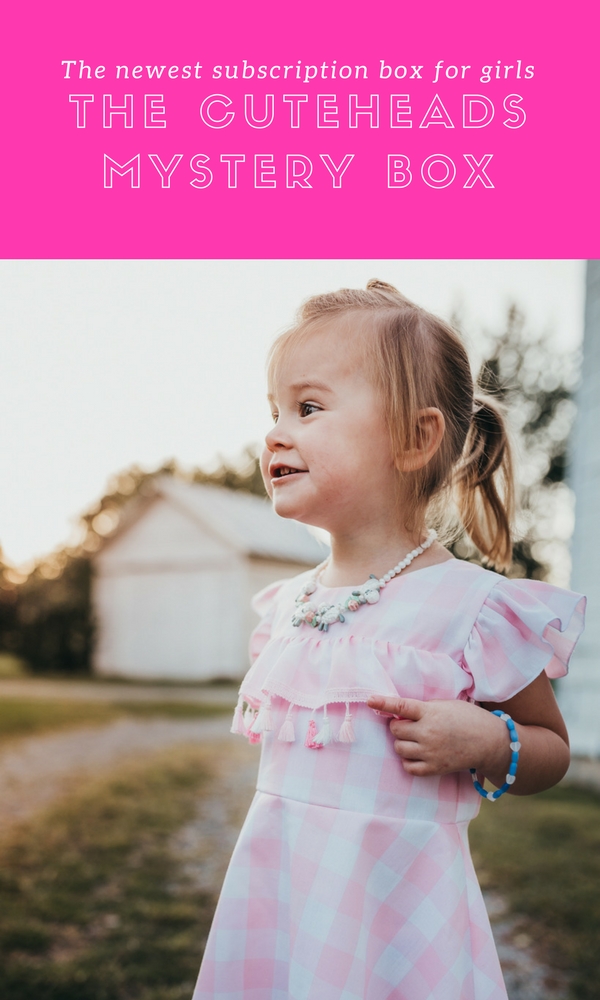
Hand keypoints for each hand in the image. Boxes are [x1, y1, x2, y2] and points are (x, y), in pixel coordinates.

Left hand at [367, 694, 509, 777]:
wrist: (489, 742)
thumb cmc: (467, 718)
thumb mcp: (446, 704)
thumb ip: (424, 708)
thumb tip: (401, 713)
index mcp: (430, 712)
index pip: (401, 706)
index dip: (383, 703)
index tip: (370, 700)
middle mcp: (428, 732)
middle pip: (396, 730)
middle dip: (398, 726)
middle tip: (409, 725)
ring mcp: (430, 752)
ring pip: (399, 748)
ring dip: (402, 743)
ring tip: (415, 739)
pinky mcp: (435, 768)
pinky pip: (409, 767)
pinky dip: (408, 761)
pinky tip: (417, 754)